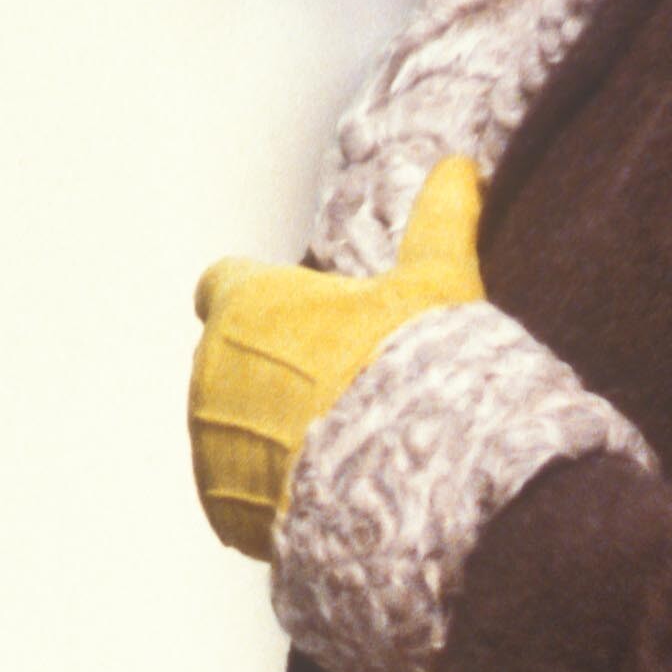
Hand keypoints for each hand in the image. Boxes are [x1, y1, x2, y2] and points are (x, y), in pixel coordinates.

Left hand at [189, 155, 487, 559]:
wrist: (395, 480)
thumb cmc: (409, 368)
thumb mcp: (436, 285)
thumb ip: (440, 222)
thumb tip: (461, 167)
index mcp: (245, 305)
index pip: (224, 285)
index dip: (260, 300)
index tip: (300, 321)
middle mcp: (209, 370)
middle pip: (232, 361)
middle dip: (271, 371)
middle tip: (340, 392)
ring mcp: (210, 443)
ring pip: (233, 428)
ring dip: (268, 435)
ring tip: (338, 450)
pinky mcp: (219, 505)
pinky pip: (239, 492)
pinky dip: (270, 495)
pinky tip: (325, 496)